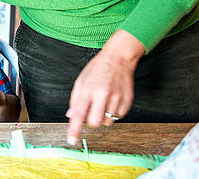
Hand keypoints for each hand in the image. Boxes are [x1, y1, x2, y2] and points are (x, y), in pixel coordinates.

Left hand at [66, 29, 144, 144]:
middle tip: (91, 109)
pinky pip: (118, 117)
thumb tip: (71, 116)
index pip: (78, 114)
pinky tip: (112, 100)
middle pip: (94, 122)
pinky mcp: (127, 101)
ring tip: (103, 102)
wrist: (119, 58)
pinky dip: (113, 113)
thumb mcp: (81, 80)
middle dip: (90, 120)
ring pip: (107, 121)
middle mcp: (103, 95)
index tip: (71, 140)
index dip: (74, 129)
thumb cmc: (98, 68)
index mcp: (88, 89)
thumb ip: (75, 99)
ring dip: (102, 116)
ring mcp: (117, 98)